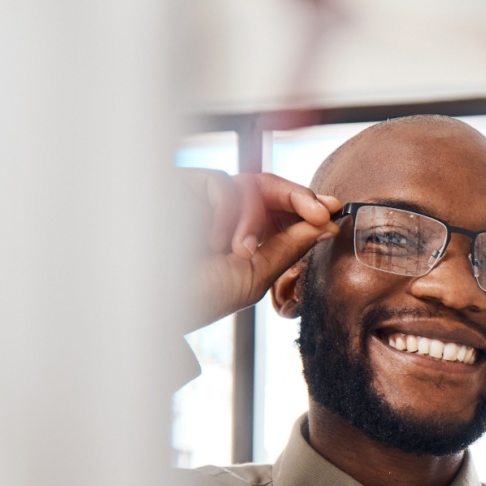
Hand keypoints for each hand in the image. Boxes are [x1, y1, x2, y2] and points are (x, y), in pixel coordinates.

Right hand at [180, 169, 341, 331]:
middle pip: (271, 188)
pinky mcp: (182, 187)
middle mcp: (226, 215)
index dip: (310, 207)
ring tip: (240, 251)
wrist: (149, 303)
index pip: (283, 212)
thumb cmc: (196, 297)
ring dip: (256, 217)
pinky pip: (223, 183)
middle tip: (321, 212)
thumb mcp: (254, 275)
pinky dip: (228, 210)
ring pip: (251, 184)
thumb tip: (326, 224)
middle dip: (301, 196)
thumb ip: (289, 247)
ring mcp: (204, 200)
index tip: (336, 212)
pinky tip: (217, 240)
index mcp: (246, 238)